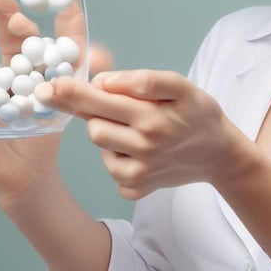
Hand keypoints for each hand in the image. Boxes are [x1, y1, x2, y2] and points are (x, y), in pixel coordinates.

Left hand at [35, 70, 241, 199]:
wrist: (219, 154)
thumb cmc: (198, 113)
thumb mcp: (181, 86)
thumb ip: (144, 81)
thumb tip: (104, 82)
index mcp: (152, 118)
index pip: (102, 101)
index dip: (73, 92)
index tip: (51, 85)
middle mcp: (144, 147)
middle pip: (94, 125)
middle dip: (96, 110)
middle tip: (107, 102)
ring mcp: (140, 172)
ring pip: (100, 145)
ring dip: (109, 132)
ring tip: (135, 127)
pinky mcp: (137, 189)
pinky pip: (111, 170)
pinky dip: (119, 158)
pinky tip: (139, 151)